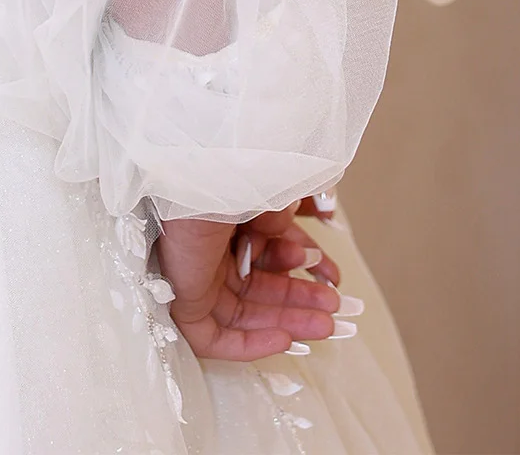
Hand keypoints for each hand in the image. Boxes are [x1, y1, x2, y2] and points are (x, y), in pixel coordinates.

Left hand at [153, 199, 361, 363]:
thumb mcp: (273, 188)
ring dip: (288, 322)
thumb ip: (297, 202)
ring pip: (247, 313)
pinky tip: (284, 339)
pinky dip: (252, 343)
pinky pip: (218, 338)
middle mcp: (212, 251)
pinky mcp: (184, 304)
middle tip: (334, 307)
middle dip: (302, 298)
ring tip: (324, 325)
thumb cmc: (225, 176)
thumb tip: (323, 212)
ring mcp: (197, 279)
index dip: (304, 264)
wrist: (189, 183)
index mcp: (228, 221)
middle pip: (262, 286)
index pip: (270, 252)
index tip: (332, 275)